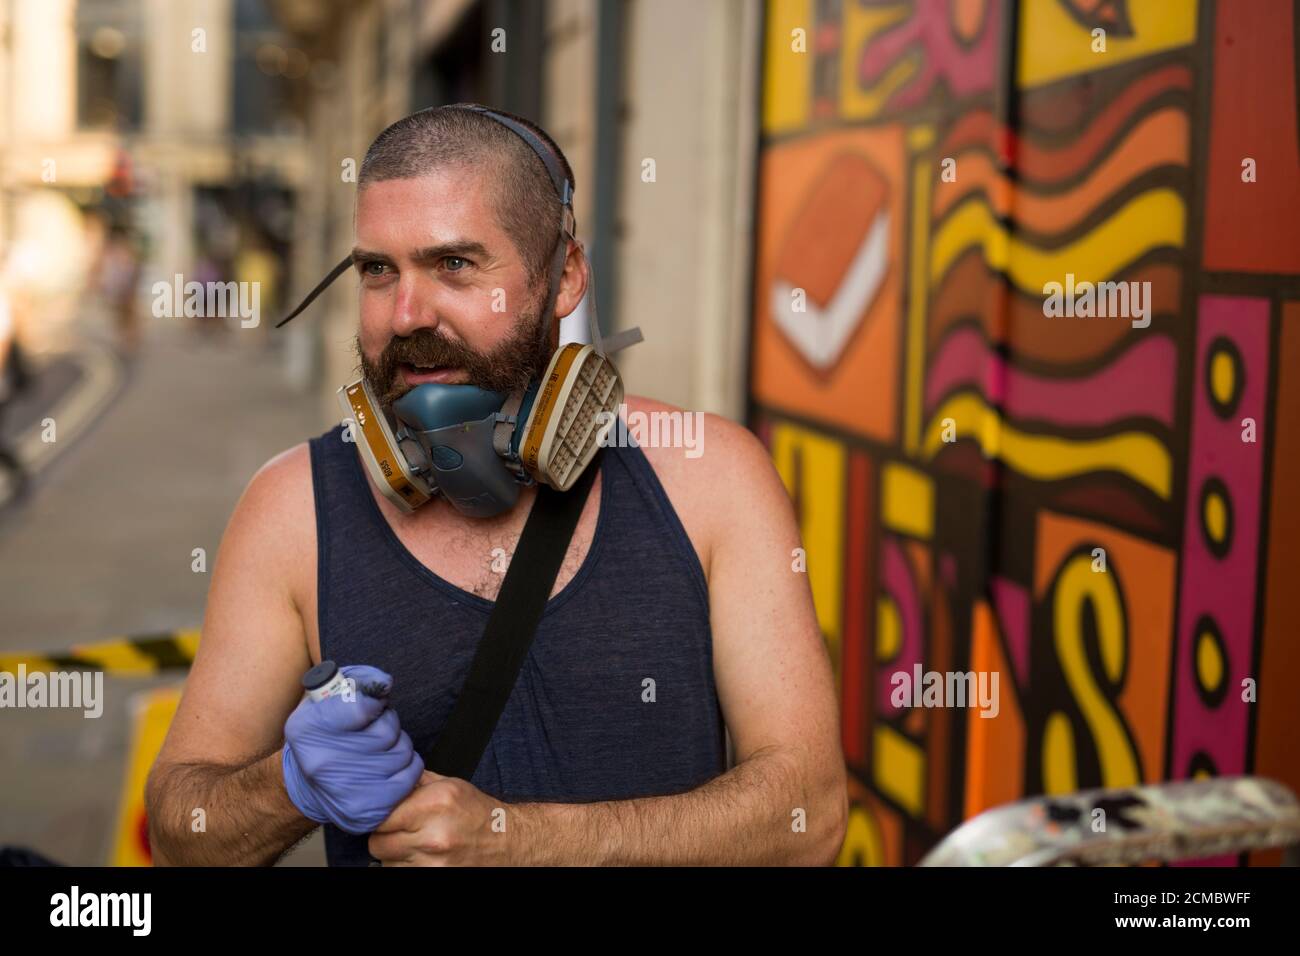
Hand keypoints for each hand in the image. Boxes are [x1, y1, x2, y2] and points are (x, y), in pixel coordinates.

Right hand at [281, 665, 423, 834]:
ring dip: (398, 744)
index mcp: (308, 729)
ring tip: (379, 747)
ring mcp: (345, 791)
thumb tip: (385, 685)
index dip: (374, 702)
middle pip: (387, 731)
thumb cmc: (324, 732)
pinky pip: (410, 775)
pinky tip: (387, 765)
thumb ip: (359, 680)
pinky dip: (407, 765)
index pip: (363, 707)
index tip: (371, 706)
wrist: (306, 784)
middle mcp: (323, 763)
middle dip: (388, 723)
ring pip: (402, 751)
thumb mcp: (327, 696)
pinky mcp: (366, 811)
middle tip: (374, 728)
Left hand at [368, 771, 516, 865]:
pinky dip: (405, 866)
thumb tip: (384, 779)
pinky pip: (401, 873)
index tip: (383, 813)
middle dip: (384, 835)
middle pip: (378, 843)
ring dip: (394, 854)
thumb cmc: (477, 812)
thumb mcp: (449, 785)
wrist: (506, 841)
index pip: (380, 815)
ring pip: (387, 862)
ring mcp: (433, 864)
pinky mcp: (435, 879)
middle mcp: (432, 836)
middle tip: (398, 830)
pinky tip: (420, 856)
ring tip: (414, 843)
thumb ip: (415, 782)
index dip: (378, 814)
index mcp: (433, 804)